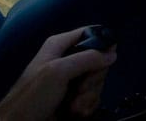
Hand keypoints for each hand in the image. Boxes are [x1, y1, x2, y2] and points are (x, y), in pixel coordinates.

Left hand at [0, 26, 116, 120]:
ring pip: (97, 82)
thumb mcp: (58, 72)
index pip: (90, 33)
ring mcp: (71, 81)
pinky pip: (92, 98)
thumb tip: (112, 54)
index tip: (105, 59)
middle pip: (98, 61)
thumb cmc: (33, 96)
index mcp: (60, 46)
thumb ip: (87, 59)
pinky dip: (86, 107)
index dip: (102, 44)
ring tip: (72, 106)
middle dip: (93, 79)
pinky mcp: (73, 99)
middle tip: (80, 88)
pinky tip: (74, 112)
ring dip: (88, 97)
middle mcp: (67, 60)